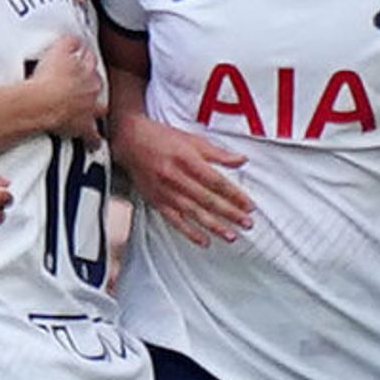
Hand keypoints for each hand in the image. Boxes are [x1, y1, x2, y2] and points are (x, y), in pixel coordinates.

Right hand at [27, 36, 103, 146]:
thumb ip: (69, 42)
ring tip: (95, 110)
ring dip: (97, 109)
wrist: (43, 103)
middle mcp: (92, 90)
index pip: (90, 61)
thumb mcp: (58, 50)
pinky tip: (94, 142)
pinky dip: (94, 140)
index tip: (82, 58)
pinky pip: (93, 136)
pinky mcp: (82, 128)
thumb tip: (75, 40)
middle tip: (86, 84)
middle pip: (97, 84)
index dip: (85, 58)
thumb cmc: (47, 78)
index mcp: (87, 70)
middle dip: (93, 84)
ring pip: (100, 109)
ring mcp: (89, 110)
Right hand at [112, 113, 252, 246]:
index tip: (249, 205)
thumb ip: (217, 153)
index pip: (216, 181)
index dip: (234, 195)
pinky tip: (203, 240)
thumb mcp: (192, 139)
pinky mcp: (157, 201)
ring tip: (231, 236)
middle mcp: (176, 177)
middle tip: (247, 223)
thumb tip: (241, 159)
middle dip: (230, 213)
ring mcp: (166, 192)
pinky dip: (189, 232)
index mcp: (187, 160)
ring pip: (194, 213)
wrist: (130, 141)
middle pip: (208, 199)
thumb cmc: (162, 138)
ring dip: (214, 226)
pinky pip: (175, 220)